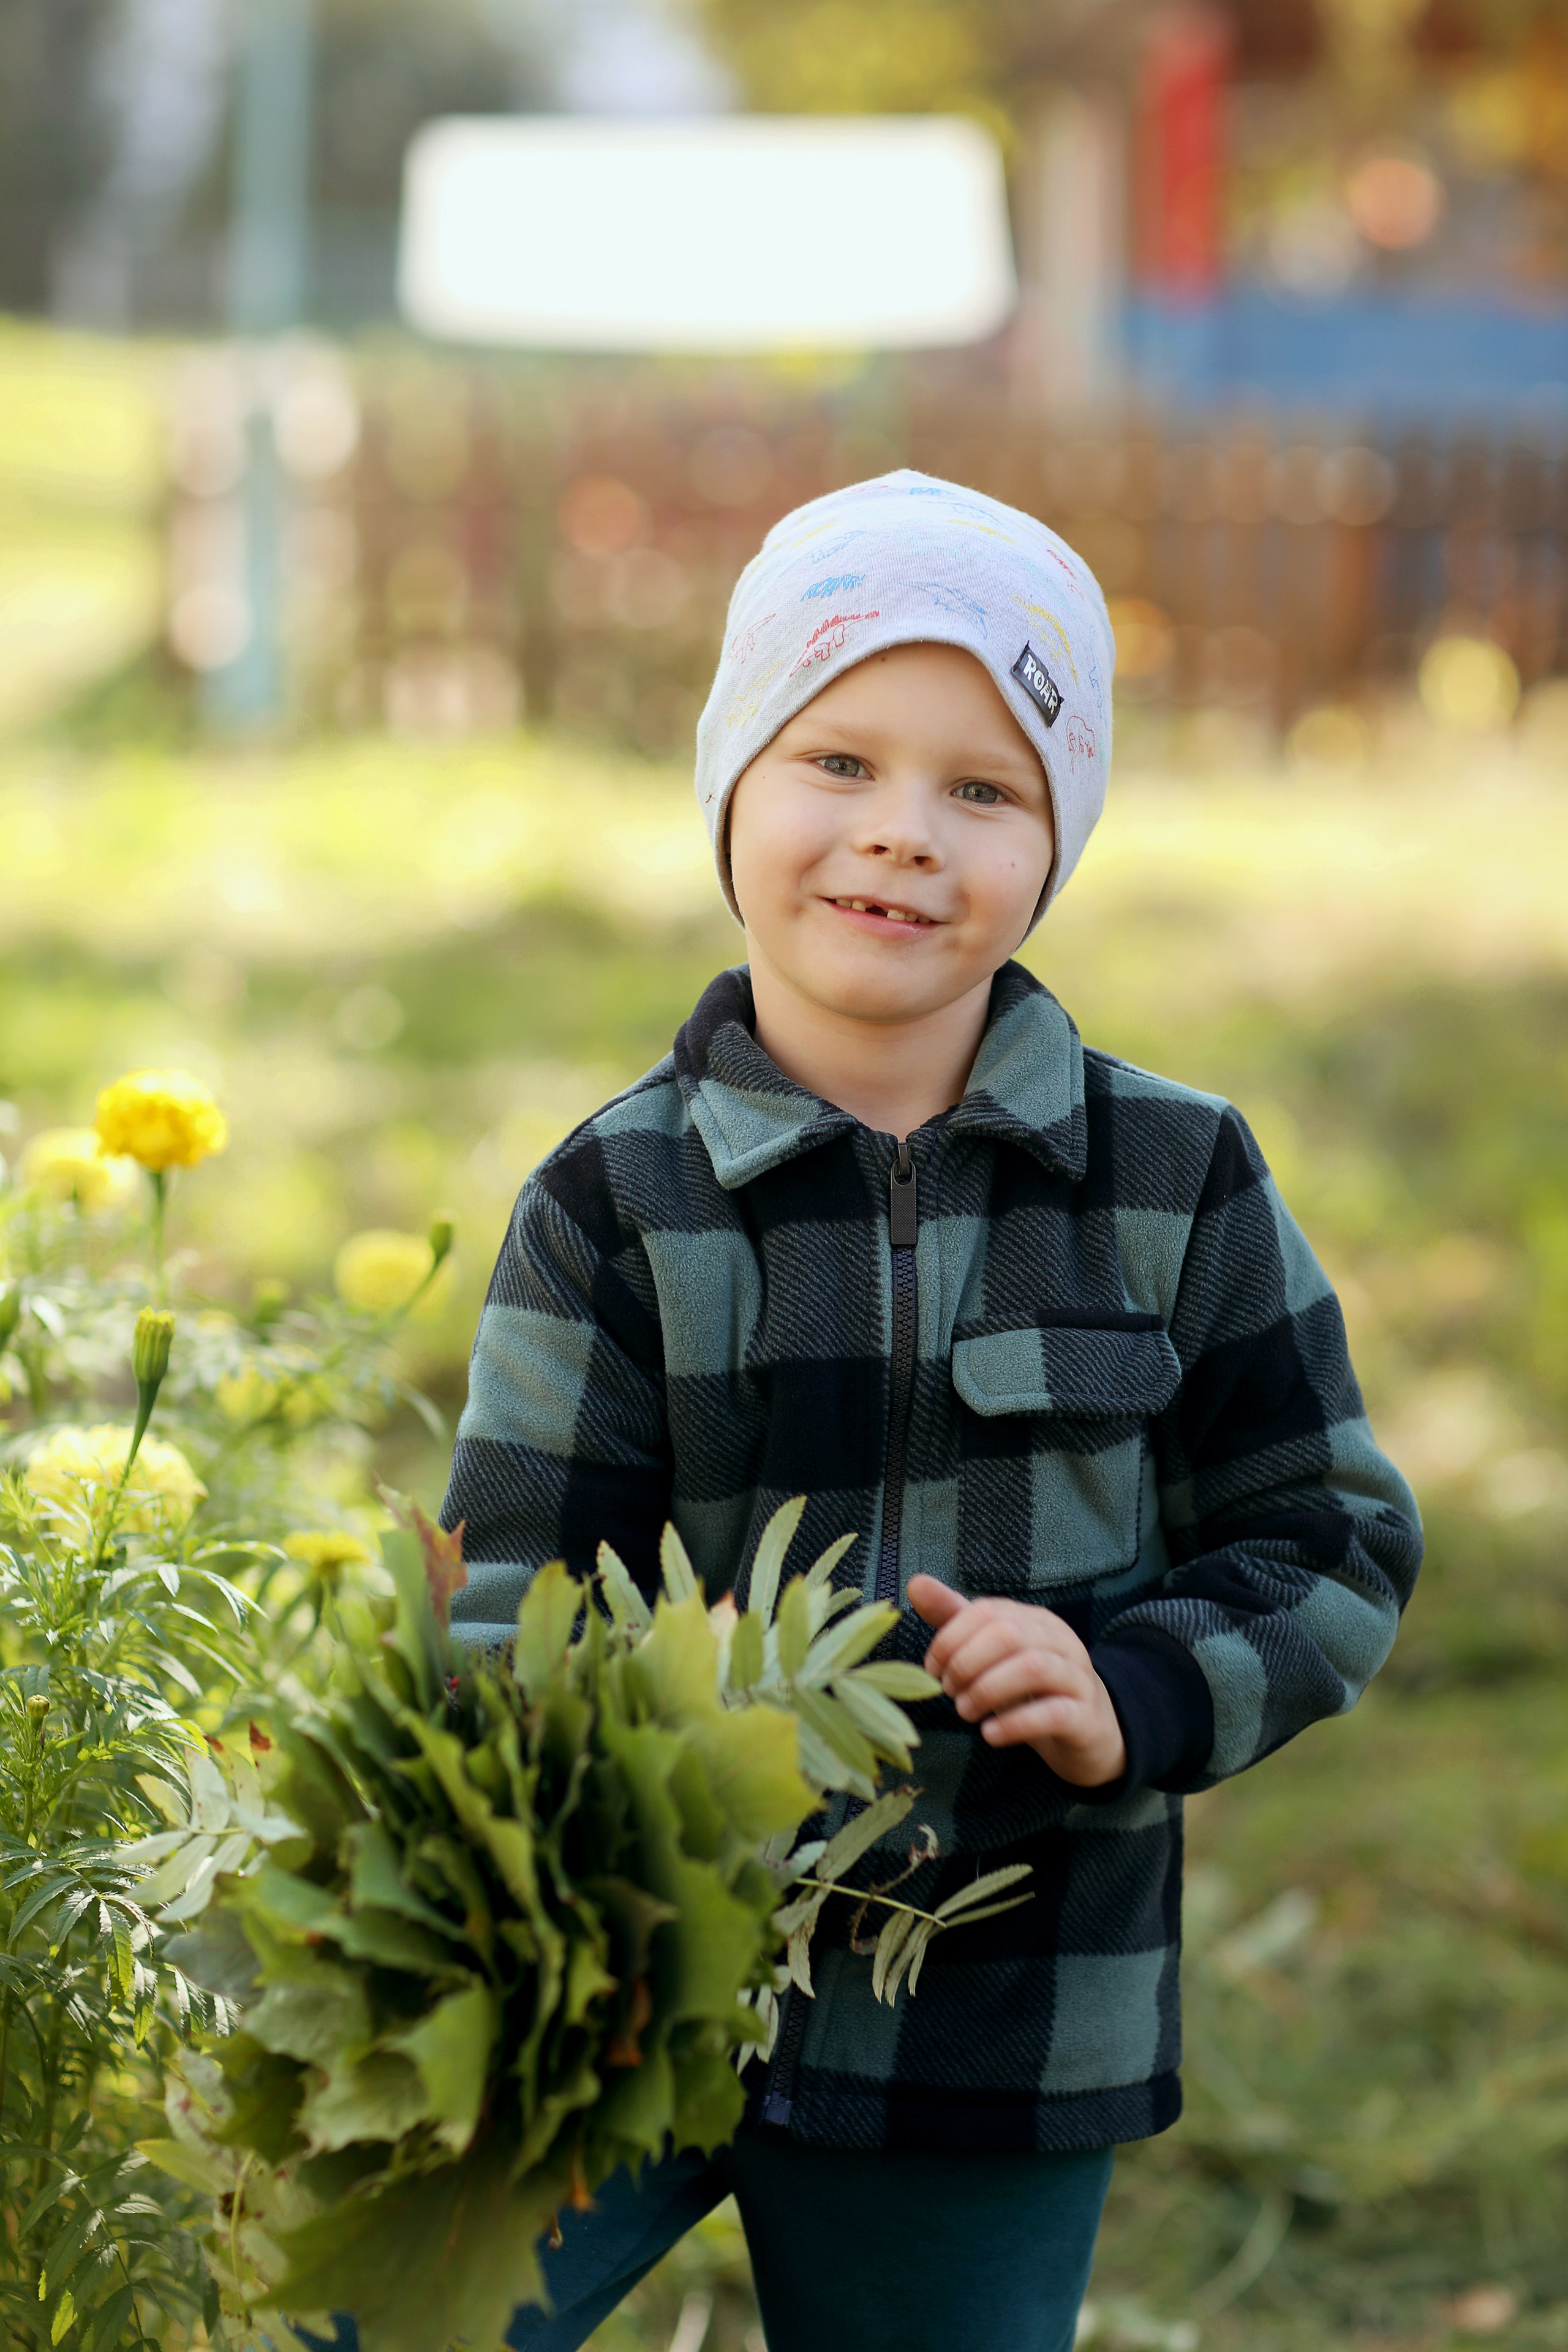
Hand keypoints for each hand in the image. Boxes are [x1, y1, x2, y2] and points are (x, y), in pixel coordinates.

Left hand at [907, 1577, 1127, 1788]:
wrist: (1087, 1733)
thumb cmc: (1030, 1689)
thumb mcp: (993, 1654)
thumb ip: (957, 1621)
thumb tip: (915, 1583)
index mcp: (1034, 1620)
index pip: (986, 1612)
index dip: (951, 1639)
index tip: (931, 1669)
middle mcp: (1059, 1640)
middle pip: (1008, 1634)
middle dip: (966, 1663)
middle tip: (949, 1692)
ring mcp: (1077, 1677)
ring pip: (1033, 1668)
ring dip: (987, 1691)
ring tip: (964, 1712)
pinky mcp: (1085, 1716)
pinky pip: (1053, 1713)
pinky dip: (1015, 1724)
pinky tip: (990, 1735)